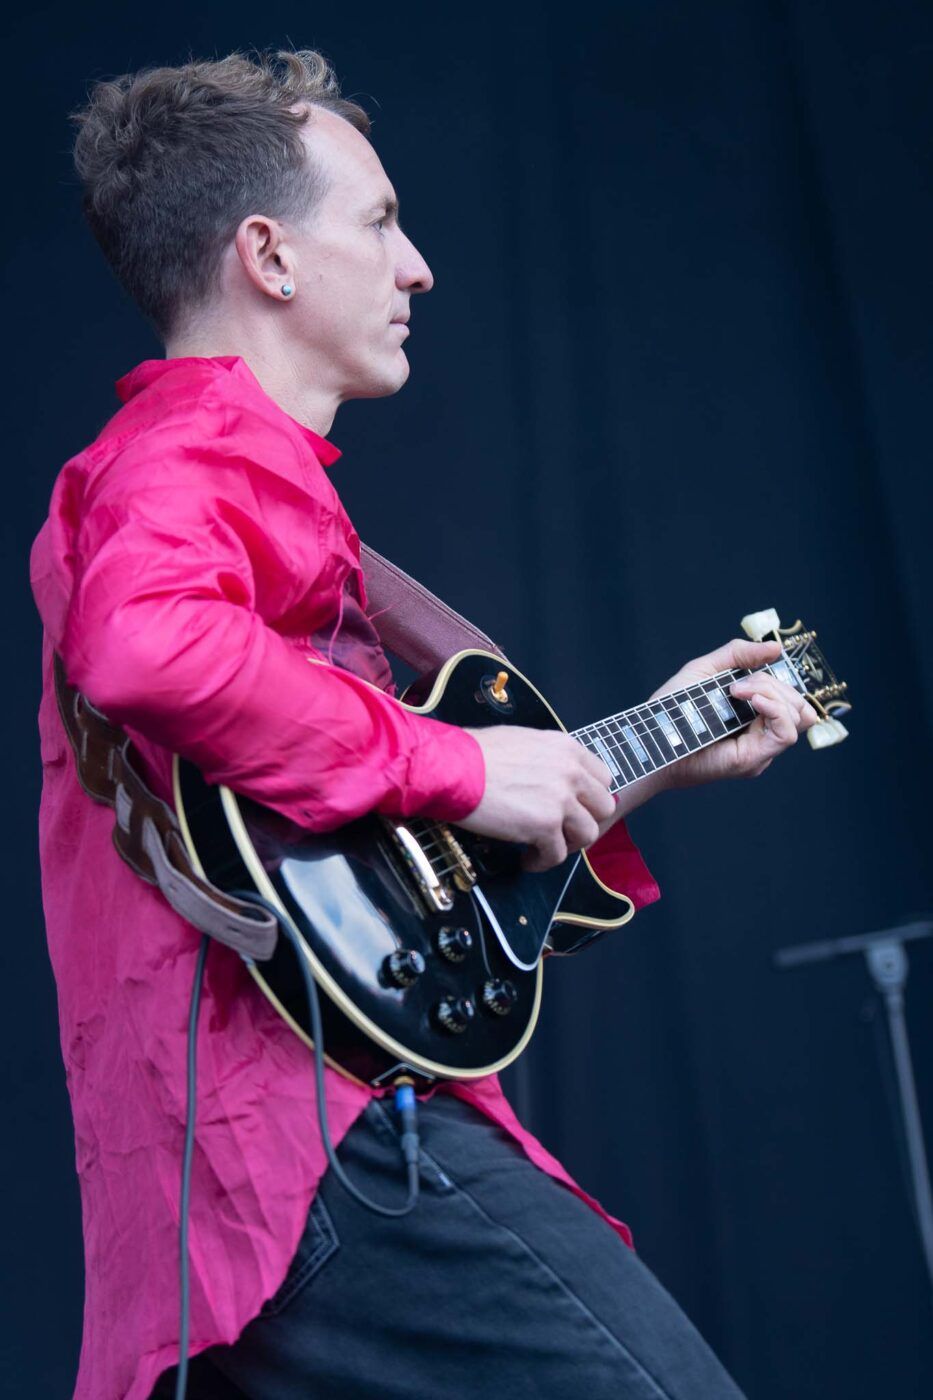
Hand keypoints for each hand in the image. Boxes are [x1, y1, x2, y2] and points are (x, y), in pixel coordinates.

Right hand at [458, 725, 616, 871]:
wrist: (452, 767)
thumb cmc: (474, 753)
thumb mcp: (523, 742)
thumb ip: (547, 760)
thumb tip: (548, 779)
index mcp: (567, 748)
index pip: (603, 777)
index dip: (589, 797)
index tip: (574, 807)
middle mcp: (571, 772)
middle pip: (604, 807)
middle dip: (585, 821)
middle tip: (562, 829)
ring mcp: (560, 800)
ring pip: (588, 834)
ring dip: (567, 844)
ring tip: (544, 847)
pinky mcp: (545, 827)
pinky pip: (557, 855)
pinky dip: (542, 862)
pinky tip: (526, 859)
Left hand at [651, 638, 818, 787]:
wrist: (649, 737)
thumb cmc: (672, 710)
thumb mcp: (706, 671)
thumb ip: (739, 656)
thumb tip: (776, 648)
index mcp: (754, 717)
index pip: (791, 699)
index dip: (777, 681)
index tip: (742, 676)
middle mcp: (762, 736)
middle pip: (798, 705)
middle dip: (774, 684)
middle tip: (737, 684)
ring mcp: (760, 750)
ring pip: (797, 717)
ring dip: (773, 693)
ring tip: (738, 690)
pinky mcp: (752, 759)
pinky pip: (785, 733)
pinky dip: (775, 709)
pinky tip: (752, 698)